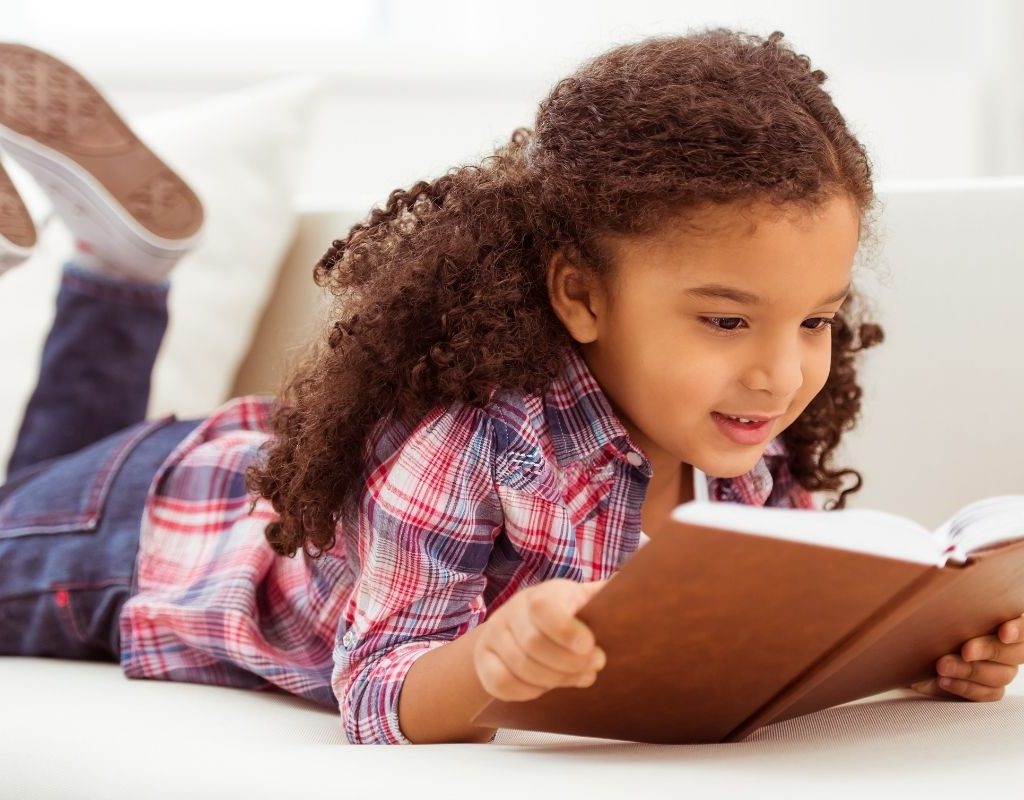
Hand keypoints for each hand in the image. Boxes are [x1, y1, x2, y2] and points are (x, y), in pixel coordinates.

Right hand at [473, 577, 609, 701]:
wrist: (522, 624)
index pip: (544, 607)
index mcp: (543, 593)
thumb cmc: (565, 614)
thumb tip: (632, 585)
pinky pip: (501, 684)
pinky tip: (548, 686)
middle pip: (533, 643)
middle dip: (568, 663)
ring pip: (520, 666)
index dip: (566, 630)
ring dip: (554, 679)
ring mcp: (495, 635)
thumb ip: (607, 595)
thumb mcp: (586, 600)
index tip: (590, 646)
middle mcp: (514, 610)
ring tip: (580, 677)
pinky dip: (528, 691)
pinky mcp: (484, 660)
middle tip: (594, 667)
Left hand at [908, 612, 1023, 700]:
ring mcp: (1001, 668)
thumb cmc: (930, 620)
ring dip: (970, 671)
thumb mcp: (941, 607)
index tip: (1004, 633)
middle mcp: (1008, 645)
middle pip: (1016, 653)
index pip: (1022, 623)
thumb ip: (958, 602)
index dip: (1018, 629)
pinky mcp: (988, 688)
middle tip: (965, 651)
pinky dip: (965, 687)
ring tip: (942, 666)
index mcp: (1003, 618)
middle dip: (989, 651)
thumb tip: (957, 584)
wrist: (908, 652)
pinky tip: (944, 680)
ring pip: (1001, 675)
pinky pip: (988, 693)